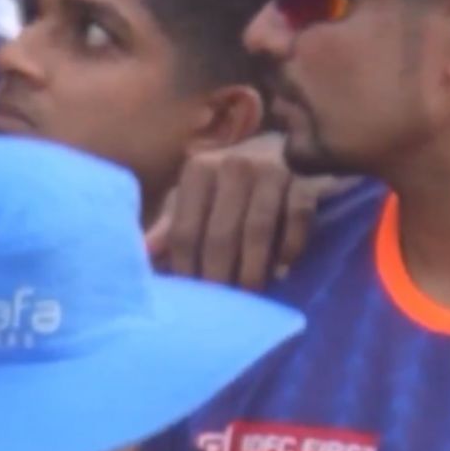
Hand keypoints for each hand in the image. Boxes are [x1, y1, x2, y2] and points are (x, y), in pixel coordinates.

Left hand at [146, 135, 343, 289]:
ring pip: (258, 231)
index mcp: (198, 171)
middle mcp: (232, 167)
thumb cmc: (227, 179)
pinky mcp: (305, 179)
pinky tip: (282, 270)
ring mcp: (271, 171)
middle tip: (221, 305)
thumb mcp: (195, 194)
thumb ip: (172, 223)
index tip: (189, 295)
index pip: (185, 231)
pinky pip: (297, 220)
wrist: (281, 145)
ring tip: (249, 295)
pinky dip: (289, 249)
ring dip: (253, 269)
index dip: (185, 267)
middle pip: (221, 235)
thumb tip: (144, 254)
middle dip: (219, 275)